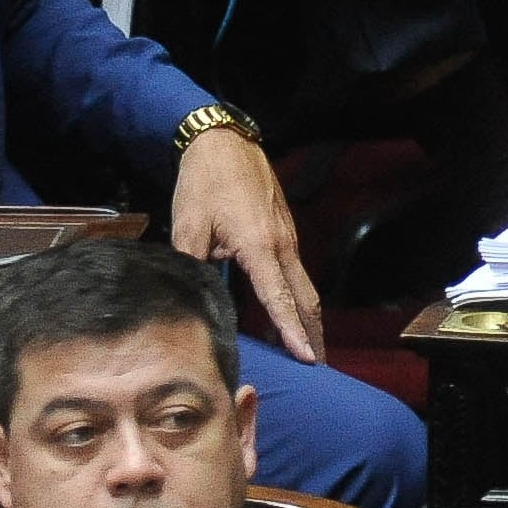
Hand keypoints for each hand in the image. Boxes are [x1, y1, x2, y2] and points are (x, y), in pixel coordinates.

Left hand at [168, 127, 323, 362]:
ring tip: (309, 348)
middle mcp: (282, 245)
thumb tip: (193, 296)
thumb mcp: (189, 225)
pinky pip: (295, 273)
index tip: (306, 358)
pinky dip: (297, 299)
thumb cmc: (205, 182)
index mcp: (259, 246)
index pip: (279, 297)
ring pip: (304, 286)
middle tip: (319, 365)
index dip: (291, 330)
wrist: (224, 142)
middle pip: (305, 297)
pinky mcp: (284, 232)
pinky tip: (288, 314)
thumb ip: (194, 264)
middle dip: (313, 333)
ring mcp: (287, 237)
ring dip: (308, 318)